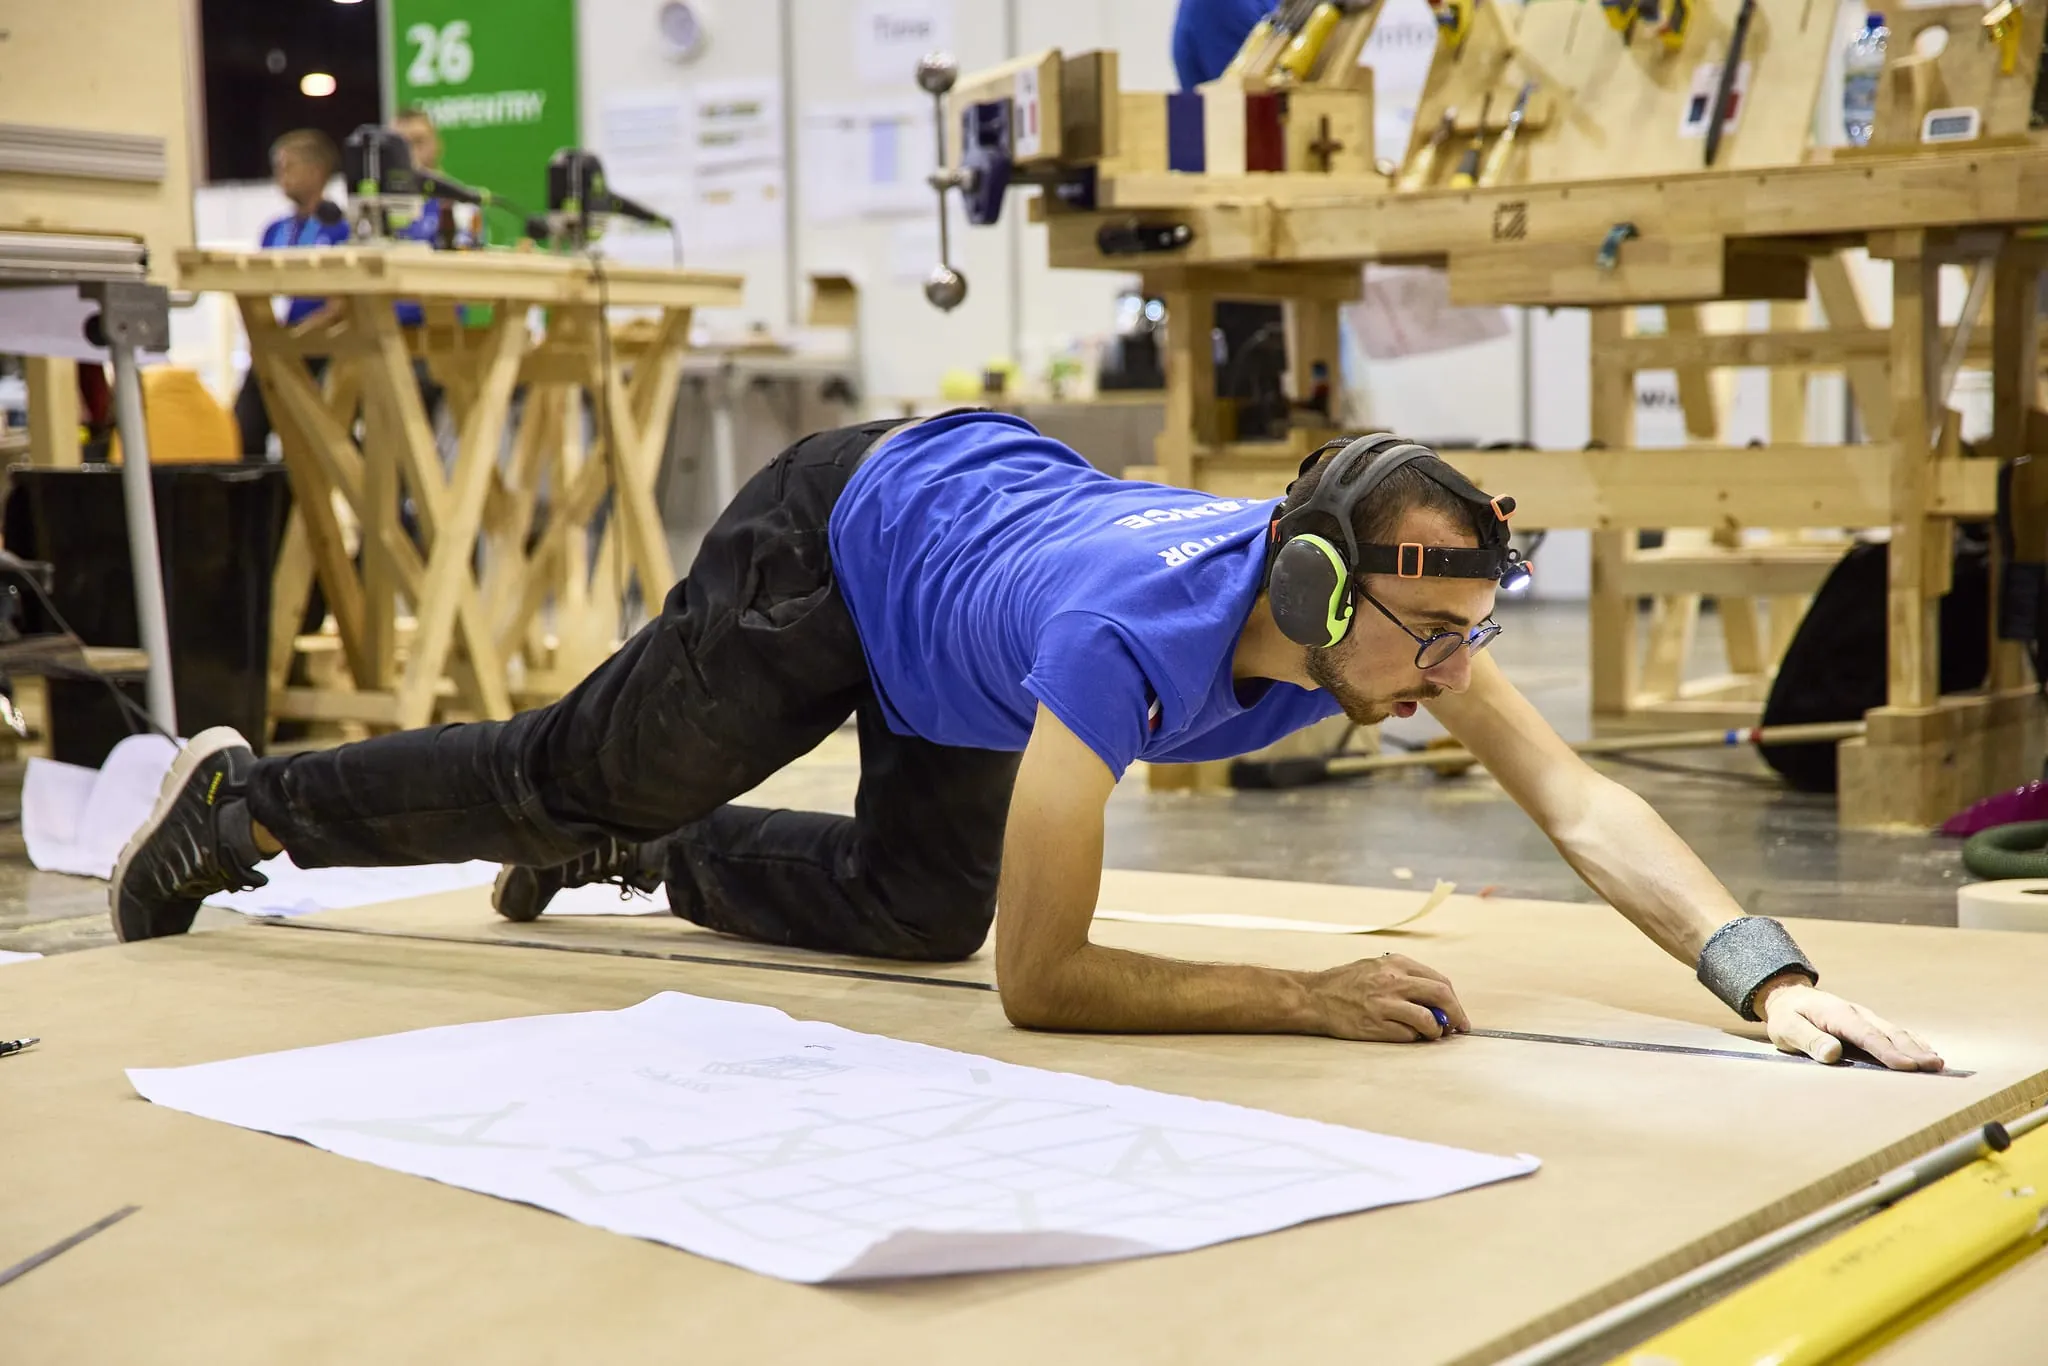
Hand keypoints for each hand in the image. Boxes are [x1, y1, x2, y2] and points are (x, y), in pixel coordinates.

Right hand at [1308, 953, 1471, 1041]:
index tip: (1457, 1013)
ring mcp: (1384, 1004)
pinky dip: (1414, 1038)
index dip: (1454, 1000)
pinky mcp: (1375, 1025)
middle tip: (1458, 1027)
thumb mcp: (1376, 967)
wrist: (1314, 997)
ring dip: (1436, 1031)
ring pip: (1428, 1019)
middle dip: (1455, 1014)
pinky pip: (1408, 1035)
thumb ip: (1405, 977)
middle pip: (1440, 996)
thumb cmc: (1345, 983)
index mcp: (1395, 964)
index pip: (1439, 981)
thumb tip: (1435, 998)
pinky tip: (1409, 1035)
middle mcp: (1392, 981)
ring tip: (1432, 1034)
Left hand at [1754, 975, 1943, 1071]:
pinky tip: (1926, 1053)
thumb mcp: (1787, 1028)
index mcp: (1838, 1015)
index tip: (1907, 1067)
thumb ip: (1808, 1039)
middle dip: (1913, 1051)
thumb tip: (1833, 1053)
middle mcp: (1858, 1014)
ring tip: (1938, 1064)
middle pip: (1889, 1033)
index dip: (1888, 1052)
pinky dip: (1913, 1042)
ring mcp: (1866, 1018)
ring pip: (1896, 1032)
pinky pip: (1894, 1032)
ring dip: (1917, 1048)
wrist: (1789, 996)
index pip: (1866, 1036)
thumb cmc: (1787, 1016)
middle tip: (1935, 1068)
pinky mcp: (1869, 1023)